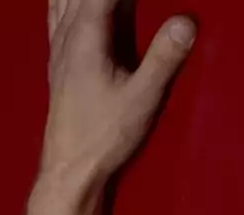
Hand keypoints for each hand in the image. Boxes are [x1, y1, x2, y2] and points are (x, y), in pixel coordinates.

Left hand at [40, 0, 195, 191]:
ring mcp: (57, 49)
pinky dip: (67, 0)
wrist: (69, 169)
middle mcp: (65, 38)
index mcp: (84, 39)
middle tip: (132, 0)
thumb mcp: (142, 97)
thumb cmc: (103, 136)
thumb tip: (186, 21)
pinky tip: (70, 2)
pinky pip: (57, 13)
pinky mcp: (57, 61)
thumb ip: (164, 57)